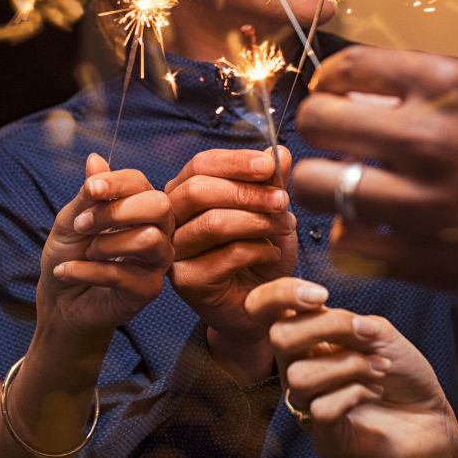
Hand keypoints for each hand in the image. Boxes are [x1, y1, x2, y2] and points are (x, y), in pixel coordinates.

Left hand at [37, 153, 174, 336]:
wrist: (60, 300)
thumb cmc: (70, 254)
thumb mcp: (71, 220)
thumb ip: (87, 194)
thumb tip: (95, 158)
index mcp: (139, 206)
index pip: (140, 182)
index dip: (116, 182)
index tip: (90, 189)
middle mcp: (157, 230)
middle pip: (159, 206)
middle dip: (116, 211)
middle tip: (83, 225)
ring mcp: (157, 261)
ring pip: (148, 239)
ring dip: (105, 244)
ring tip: (85, 252)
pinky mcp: (149, 290)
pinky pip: (123, 274)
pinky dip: (86, 271)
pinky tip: (66, 272)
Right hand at [165, 146, 296, 380]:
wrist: (264, 306)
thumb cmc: (262, 254)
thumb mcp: (270, 211)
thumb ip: (270, 181)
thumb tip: (278, 151)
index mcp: (186, 193)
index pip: (200, 165)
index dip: (235, 161)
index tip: (270, 165)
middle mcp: (172, 220)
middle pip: (199, 191)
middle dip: (247, 192)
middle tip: (283, 201)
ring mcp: (175, 252)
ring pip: (213, 223)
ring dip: (257, 221)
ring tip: (285, 226)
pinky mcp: (186, 282)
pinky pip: (226, 255)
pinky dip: (258, 250)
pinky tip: (272, 253)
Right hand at [247, 278, 457, 457]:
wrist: (432, 417)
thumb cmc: (403, 373)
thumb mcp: (379, 332)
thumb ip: (349, 321)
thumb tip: (324, 317)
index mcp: (306, 339)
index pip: (263, 308)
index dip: (279, 293)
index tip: (321, 295)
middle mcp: (298, 370)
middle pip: (279, 337)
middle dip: (328, 326)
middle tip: (366, 335)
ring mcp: (307, 407)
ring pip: (301, 376)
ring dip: (350, 366)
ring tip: (380, 369)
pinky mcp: (324, 440)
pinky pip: (321, 409)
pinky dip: (355, 393)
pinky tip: (374, 393)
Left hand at [291, 47, 457, 299]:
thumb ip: (431, 84)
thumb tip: (363, 87)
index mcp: (448, 85)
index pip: (347, 67)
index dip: (330, 82)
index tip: (335, 95)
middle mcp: (428, 138)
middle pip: (316, 121)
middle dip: (318, 129)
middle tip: (336, 143)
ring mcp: (419, 201)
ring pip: (314, 184)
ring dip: (323, 184)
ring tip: (346, 188)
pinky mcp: (418, 258)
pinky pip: (343, 242)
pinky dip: (351, 237)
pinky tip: (375, 230)